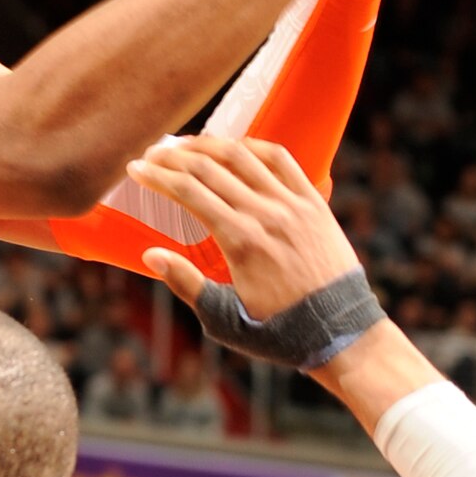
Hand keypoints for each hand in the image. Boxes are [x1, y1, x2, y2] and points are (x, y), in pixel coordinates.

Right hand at [136, 134, 358, 319]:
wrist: (340, 331)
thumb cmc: (279, 331)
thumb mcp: (225, 319)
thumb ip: (187, 283)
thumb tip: (150, 255)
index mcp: (239, 240)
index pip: (188, 192)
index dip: (157, 176)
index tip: (135, 169)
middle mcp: (265, 214)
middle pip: (210, 168)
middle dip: (174, 157)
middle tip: (152, 154)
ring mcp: (292, 204)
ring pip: (244, 156)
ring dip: (209, 145)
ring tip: (186, 145)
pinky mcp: (313, 203)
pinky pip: (281, 160)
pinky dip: (254, 147)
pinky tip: (236, 146)